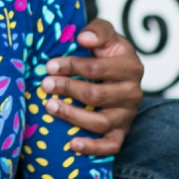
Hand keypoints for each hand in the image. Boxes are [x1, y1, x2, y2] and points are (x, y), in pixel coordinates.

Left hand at [42, 18, 143, 155]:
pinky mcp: (122, 132)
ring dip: (72, 115)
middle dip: (67, 89)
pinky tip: (72, 144)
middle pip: (97, 95)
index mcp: (130, 66)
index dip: (71, 66)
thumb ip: (97, 31)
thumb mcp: (106, 34)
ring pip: (101, 121)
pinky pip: (112, 145)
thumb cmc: (106, 51)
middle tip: (45, 84)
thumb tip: (83, 38)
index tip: (49, 66)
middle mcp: (133, 92)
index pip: (97, 69)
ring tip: (49, 106)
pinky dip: (93, 147)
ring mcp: (128, 114)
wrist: (119, 72)